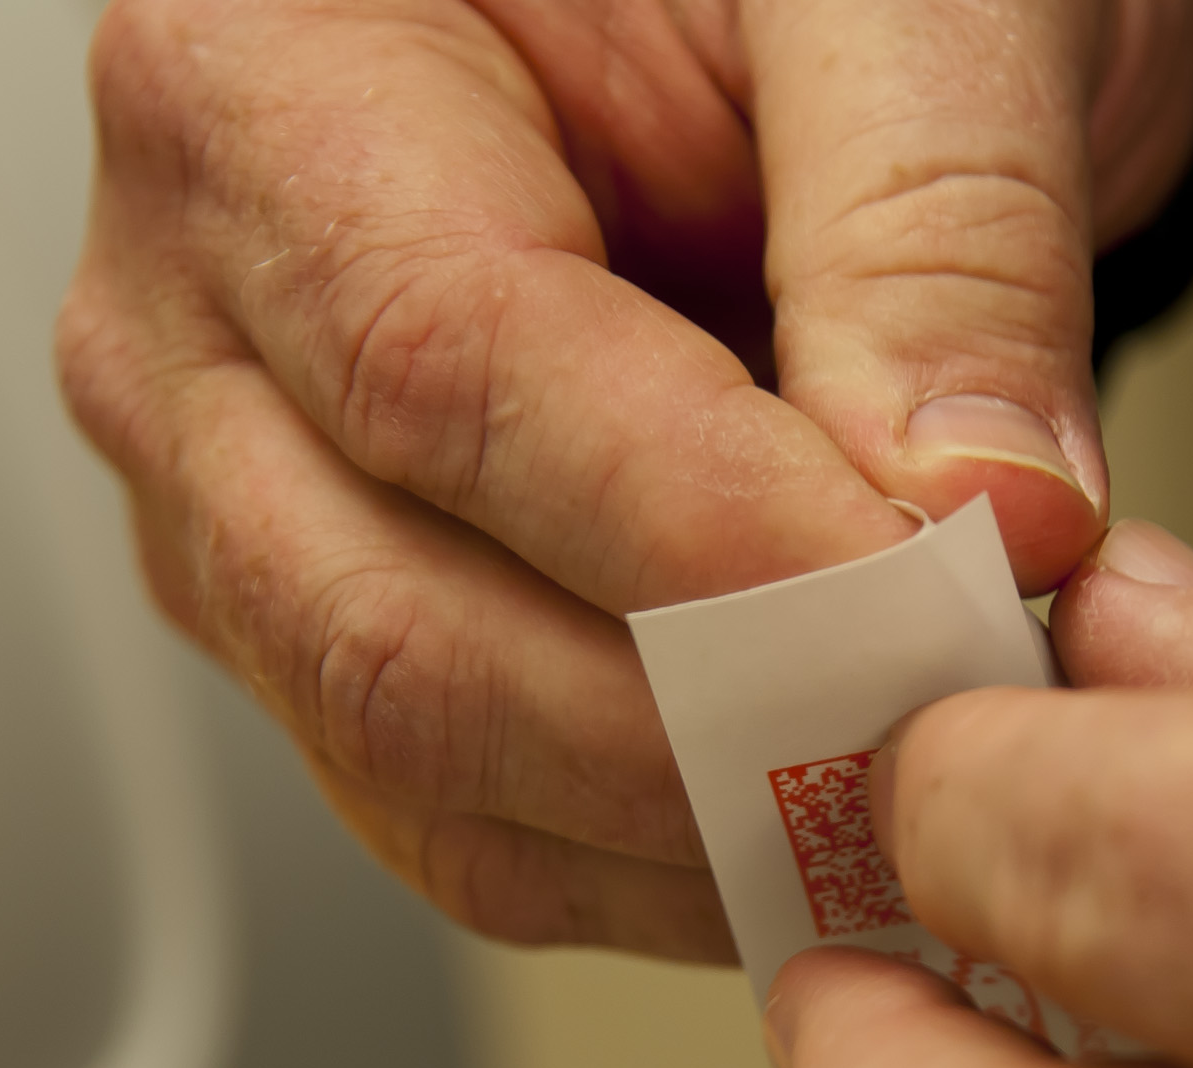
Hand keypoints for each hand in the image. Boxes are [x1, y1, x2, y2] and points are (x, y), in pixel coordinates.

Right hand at [58, 0, 1192, 954]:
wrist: (769, 15)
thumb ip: (941, 238)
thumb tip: (980, 508)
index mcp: (276, 81)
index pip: (454, 373)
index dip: (716, 540)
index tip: (941, 608)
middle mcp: (213, 308)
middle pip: (402, 620)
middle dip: (711, 729)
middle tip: (949, 730)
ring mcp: (263, 486)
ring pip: (425, 763)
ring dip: (690, 828)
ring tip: (904, 789)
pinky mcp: (352, 609)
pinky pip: (469, 815)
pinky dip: (652, 857)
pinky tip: (804, 824)